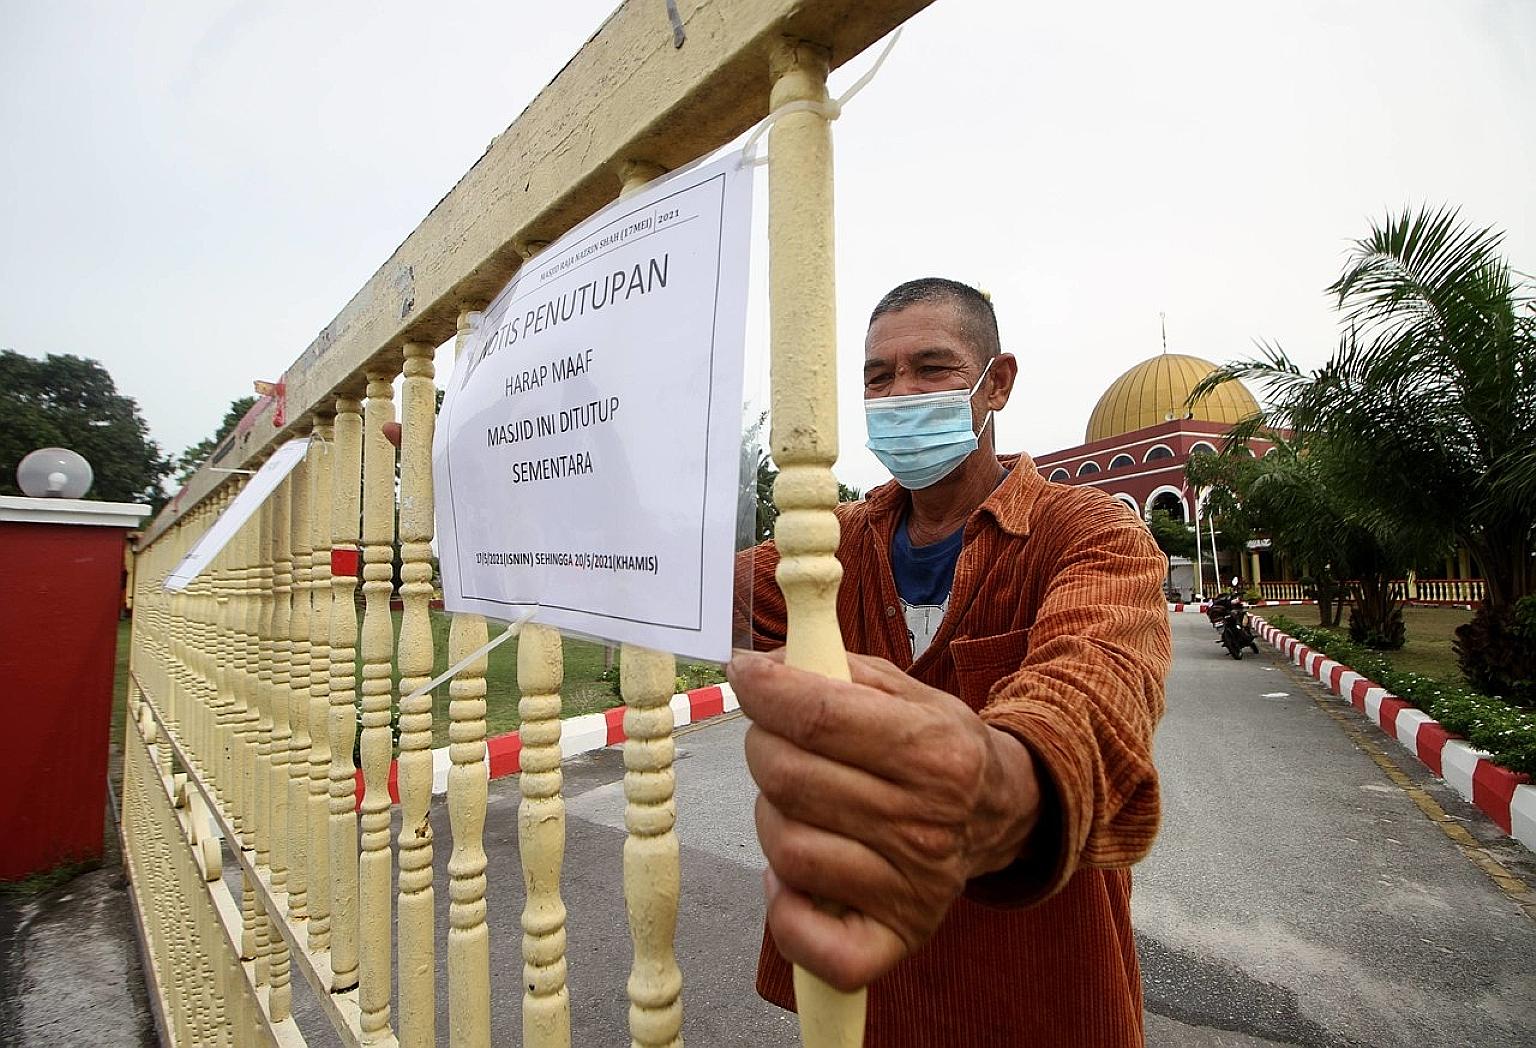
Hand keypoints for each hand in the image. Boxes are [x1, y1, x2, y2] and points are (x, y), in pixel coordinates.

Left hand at [728, 649, 1041, 991]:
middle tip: (773, 738)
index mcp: (935, 752)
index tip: (744, 672)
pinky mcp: (895, 936)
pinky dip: (784, 908)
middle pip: (791, 779)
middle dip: (762, 745)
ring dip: (771, 817)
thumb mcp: (909, 692)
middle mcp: (927, 822)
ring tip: (797, 804)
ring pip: (788, 848)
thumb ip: (837, 670)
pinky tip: (795, 878)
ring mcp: (912, 886)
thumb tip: (762, 666)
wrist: (1002, 815)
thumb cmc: (939, 748)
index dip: (765, 691)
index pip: (820, 718)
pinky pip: (808, 938)